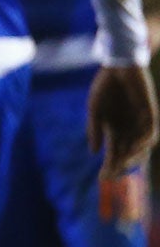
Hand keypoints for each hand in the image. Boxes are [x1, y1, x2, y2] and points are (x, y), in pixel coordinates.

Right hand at [89, 63, 157, 178]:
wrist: (119, 67)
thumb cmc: (105, 87)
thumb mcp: (95, 110)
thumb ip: (94, 129)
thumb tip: (94, 152)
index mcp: (115, 130)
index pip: (113, 154)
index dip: (109, 166)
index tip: (102, 179)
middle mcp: (129, 130)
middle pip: (127, 154)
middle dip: (121, 166)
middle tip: (113, 175)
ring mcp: (140, 123)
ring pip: (141, 147)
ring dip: (134, 157)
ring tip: (124, 164)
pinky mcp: (150, 114)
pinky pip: (151, 133)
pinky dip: (144, 142)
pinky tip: (135, 147)